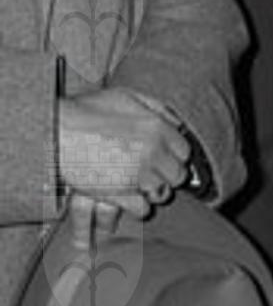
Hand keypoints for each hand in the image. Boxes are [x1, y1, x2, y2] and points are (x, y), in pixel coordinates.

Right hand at [58, 89, 191, 244]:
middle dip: (166, 175)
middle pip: (177, 175)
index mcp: (158, 128)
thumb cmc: (87, 111)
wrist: (54, 131)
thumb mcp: (126, 96)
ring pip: (163, 193)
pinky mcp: (118, 194)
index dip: (174, 156)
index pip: (185, 152)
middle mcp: (153, 152)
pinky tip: (130, 199)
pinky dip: (138, 207)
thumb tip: (177, 124)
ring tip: (140, 186)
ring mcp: (136, 175)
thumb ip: (157, 108)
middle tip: (152, 173)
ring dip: (153, 191)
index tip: (164, 158)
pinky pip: (142, 209)